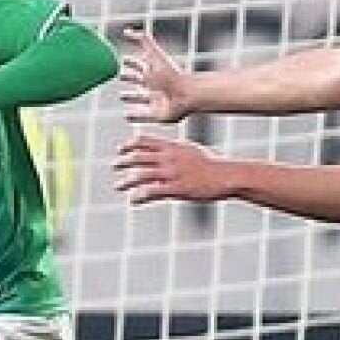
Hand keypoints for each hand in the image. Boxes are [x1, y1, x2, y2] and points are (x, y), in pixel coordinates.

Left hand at [113, 134, 237, 203]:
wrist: (225, 176)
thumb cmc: (209, 165)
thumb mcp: (189, 150)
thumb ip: (172, 149)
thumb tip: (158, 148)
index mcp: (172, 146)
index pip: (145, 140)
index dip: (129, 144)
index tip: (120, 149)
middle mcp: (170, 158)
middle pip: (139, 156)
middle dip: (123, 161)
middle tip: (114, 166)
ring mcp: (172, 173)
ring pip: (142, 175)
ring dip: (126, 180)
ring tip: (118, 185)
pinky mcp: (177, 188)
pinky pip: (153, 191)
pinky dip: (140, 195)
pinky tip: (133, 199)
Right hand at [119, 26, 193, 123]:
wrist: (186, 94)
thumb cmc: (170, 74)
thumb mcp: (154, 54)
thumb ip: (142, 41)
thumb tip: (127, 30)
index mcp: (152, 71)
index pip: (139, 65)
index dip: (131, 62)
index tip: (123, 58)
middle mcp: (153, 85)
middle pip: (139, 79)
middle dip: (130, 77)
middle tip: (120, 74)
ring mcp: (154, 100)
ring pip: (140, 97)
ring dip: (131, 97)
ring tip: (122, 95)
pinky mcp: (155, 114)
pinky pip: (142, 115)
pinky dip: (134, 115)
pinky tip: (126, 115)